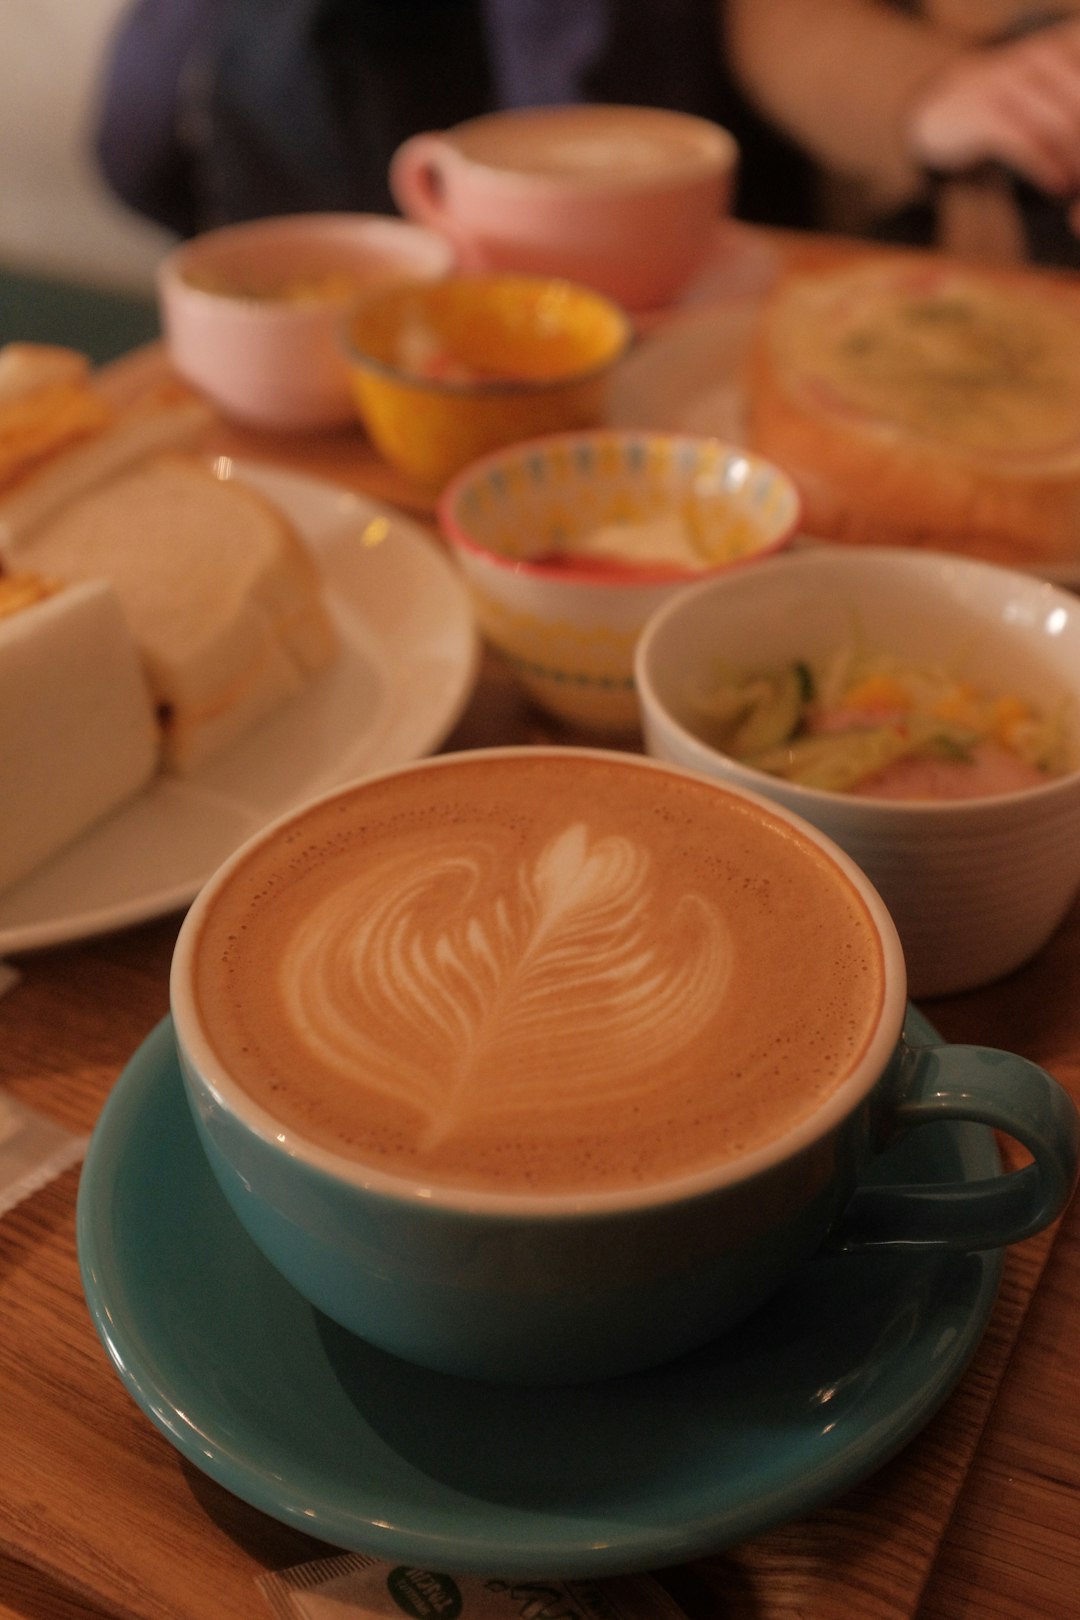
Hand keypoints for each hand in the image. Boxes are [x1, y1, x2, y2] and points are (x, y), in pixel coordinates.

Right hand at [908, 19, 1079, 199]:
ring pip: (1062, 124)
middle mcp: (1042, 54)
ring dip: (1077, 162)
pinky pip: (1028, 142)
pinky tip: (1059, 187)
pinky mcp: (985, 111)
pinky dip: (1048, 169)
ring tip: (1078, 187)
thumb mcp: (1053, 92)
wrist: (946, 107)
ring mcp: (1011, 80)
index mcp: (1066, 43)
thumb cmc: (1013, 106)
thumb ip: (1076, 107)